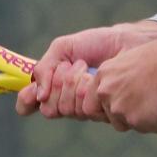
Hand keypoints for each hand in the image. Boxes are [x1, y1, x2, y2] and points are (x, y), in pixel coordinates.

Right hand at [15, 21, 156, 121]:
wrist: (130, 43)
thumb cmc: (99, 43)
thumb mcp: (65, 47)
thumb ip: (45, 67)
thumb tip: (37, 96)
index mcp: (56, 85)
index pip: (32, 103)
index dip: (27, 102)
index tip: (32, 95)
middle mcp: (68, 100)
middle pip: (49, 108)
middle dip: (58, 84)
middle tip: (73, 65)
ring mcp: (86, 108)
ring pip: (66, 110)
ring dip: (73, 85)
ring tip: (86, 67)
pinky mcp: (104, 113)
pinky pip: (85, 111)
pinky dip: (85, 90)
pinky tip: (95, 78)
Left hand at [93, 38, 156, 132]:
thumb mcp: (131, 62)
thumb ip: (120, 79)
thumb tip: (125, 92)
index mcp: (103, 74)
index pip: (90, 103)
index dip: (104, 108)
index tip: (118, 107)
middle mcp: (105, 92)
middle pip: (108, 116)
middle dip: (124, 116)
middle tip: (143, 106)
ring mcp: (118, 108)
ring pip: (126, 124)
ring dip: (140, 119)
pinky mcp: (133, 120)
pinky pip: (145, 128)